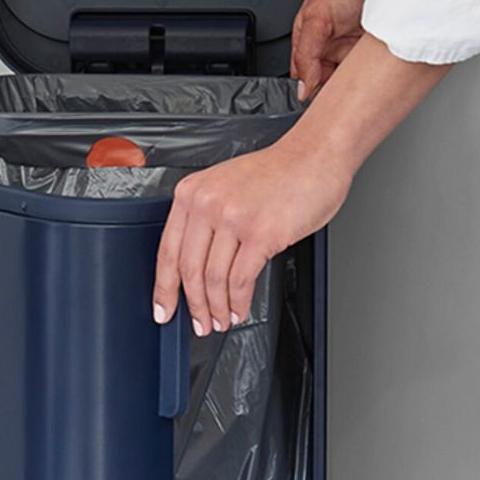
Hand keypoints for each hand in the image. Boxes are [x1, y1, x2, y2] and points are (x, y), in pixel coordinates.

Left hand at [153, 133, 354, 335]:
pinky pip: (241, 280)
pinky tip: (240, 309)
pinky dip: (239, 302)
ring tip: (221, 320)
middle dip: (193, 305)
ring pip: (213, 279)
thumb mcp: (225, 186)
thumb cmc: (279, 171)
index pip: (167, 250)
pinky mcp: (261, 233)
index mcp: (193, 192)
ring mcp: (234, 218)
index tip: (163, 308)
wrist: (315, 155)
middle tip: (199, 323)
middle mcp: (208, 203)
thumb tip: (198, 265)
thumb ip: (207, 219)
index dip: (164, 288)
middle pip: (188, 269)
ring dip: (216, 308)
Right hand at [290, 0, 374, 97]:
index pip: (301, 73)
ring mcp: (348, 50)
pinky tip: (366, 82)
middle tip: (335, 97)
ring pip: (343, 81)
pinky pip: (363, 76)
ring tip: (351, 87)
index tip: (316, 101)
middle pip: (322, 80)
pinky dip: (365, 82)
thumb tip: (303, 86)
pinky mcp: (368, 55)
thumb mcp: (316, 19)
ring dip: (347, 86)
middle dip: (328, 91)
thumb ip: (305, 54)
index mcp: (307, 35)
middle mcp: (327, 45)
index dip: (307, 87)